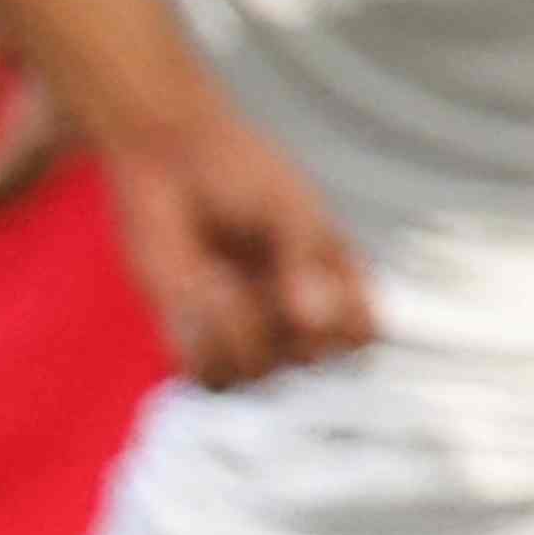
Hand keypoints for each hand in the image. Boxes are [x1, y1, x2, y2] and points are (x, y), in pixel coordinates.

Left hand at [96, 93, 374, 389]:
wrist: (171, 160)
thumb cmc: (239, 173)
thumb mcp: (290, 209)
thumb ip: (307, 262)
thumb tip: (315, 319)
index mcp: (335, 282)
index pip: (363, 335)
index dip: (344, 323)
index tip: (319, 283)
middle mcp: (296, 316)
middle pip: (309, 358)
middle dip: (279, 316)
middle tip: (258, 265)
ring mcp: (249, 330)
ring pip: (257, 372)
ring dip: (235, 326)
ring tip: (218, 273)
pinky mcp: (198, 338)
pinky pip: (210, 374)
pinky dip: (200, 340)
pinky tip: (197, 289)